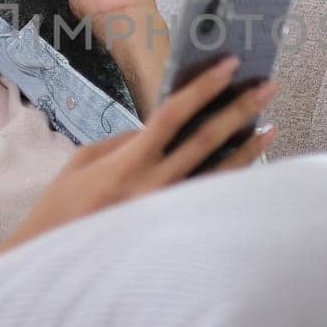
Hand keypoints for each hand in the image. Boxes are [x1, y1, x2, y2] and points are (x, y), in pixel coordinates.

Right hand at [0, 55, 278, 253]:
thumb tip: (160, 126)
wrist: (56, 261)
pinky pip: (210, 200)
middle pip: (207, 139)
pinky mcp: (175, 232)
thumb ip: (125, 140)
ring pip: (219, 174)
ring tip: (270, 126)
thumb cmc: (63, 207)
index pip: (173, 115)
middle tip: (267, 86)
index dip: (203, 87)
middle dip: (239, 110)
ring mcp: (169, 213)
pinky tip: (248, 166)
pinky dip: (232, 180)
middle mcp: (155, 188)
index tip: (229, 65)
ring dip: (247, 148)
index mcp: (128, 164)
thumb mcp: (84, 161)